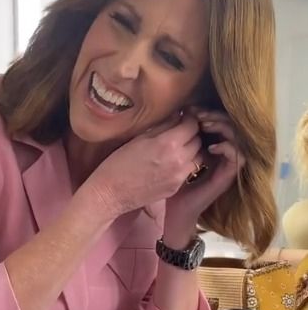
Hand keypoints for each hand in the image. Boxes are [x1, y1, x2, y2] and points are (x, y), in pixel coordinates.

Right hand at [85, 113, 201, 219]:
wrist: (110, 193)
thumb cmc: (118, 163)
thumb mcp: (139, 138)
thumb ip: (163, 126)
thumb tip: (178, 115)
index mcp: (168, 143)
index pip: (192, 125)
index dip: (189, 118)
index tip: (183, 116)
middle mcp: (179, 160)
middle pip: (198, 140)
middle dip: (191, 133)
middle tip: (180, 130)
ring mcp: (179, 176)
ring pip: (199, 157)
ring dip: (192, 149)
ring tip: (179, 147)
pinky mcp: (176, 187)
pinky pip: (189, 171)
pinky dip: (186, 163)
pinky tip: (172, 161)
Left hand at [164, 107, 244, 246]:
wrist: (174, 211)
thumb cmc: (168, 184)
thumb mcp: (171, 155)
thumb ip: (176, 137)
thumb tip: (179, 113)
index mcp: (208, 147)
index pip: (217, 123)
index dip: (208, 113)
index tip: (192, 109)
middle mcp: (220, 155)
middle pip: (229, 126)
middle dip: (216, 117)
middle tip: (200, 115)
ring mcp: (225, 166)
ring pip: (237, 138)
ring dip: (224, 129)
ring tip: (207, 126)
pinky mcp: (227, 177)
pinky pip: (238, 157)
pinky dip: (228, 148)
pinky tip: (213, 146)